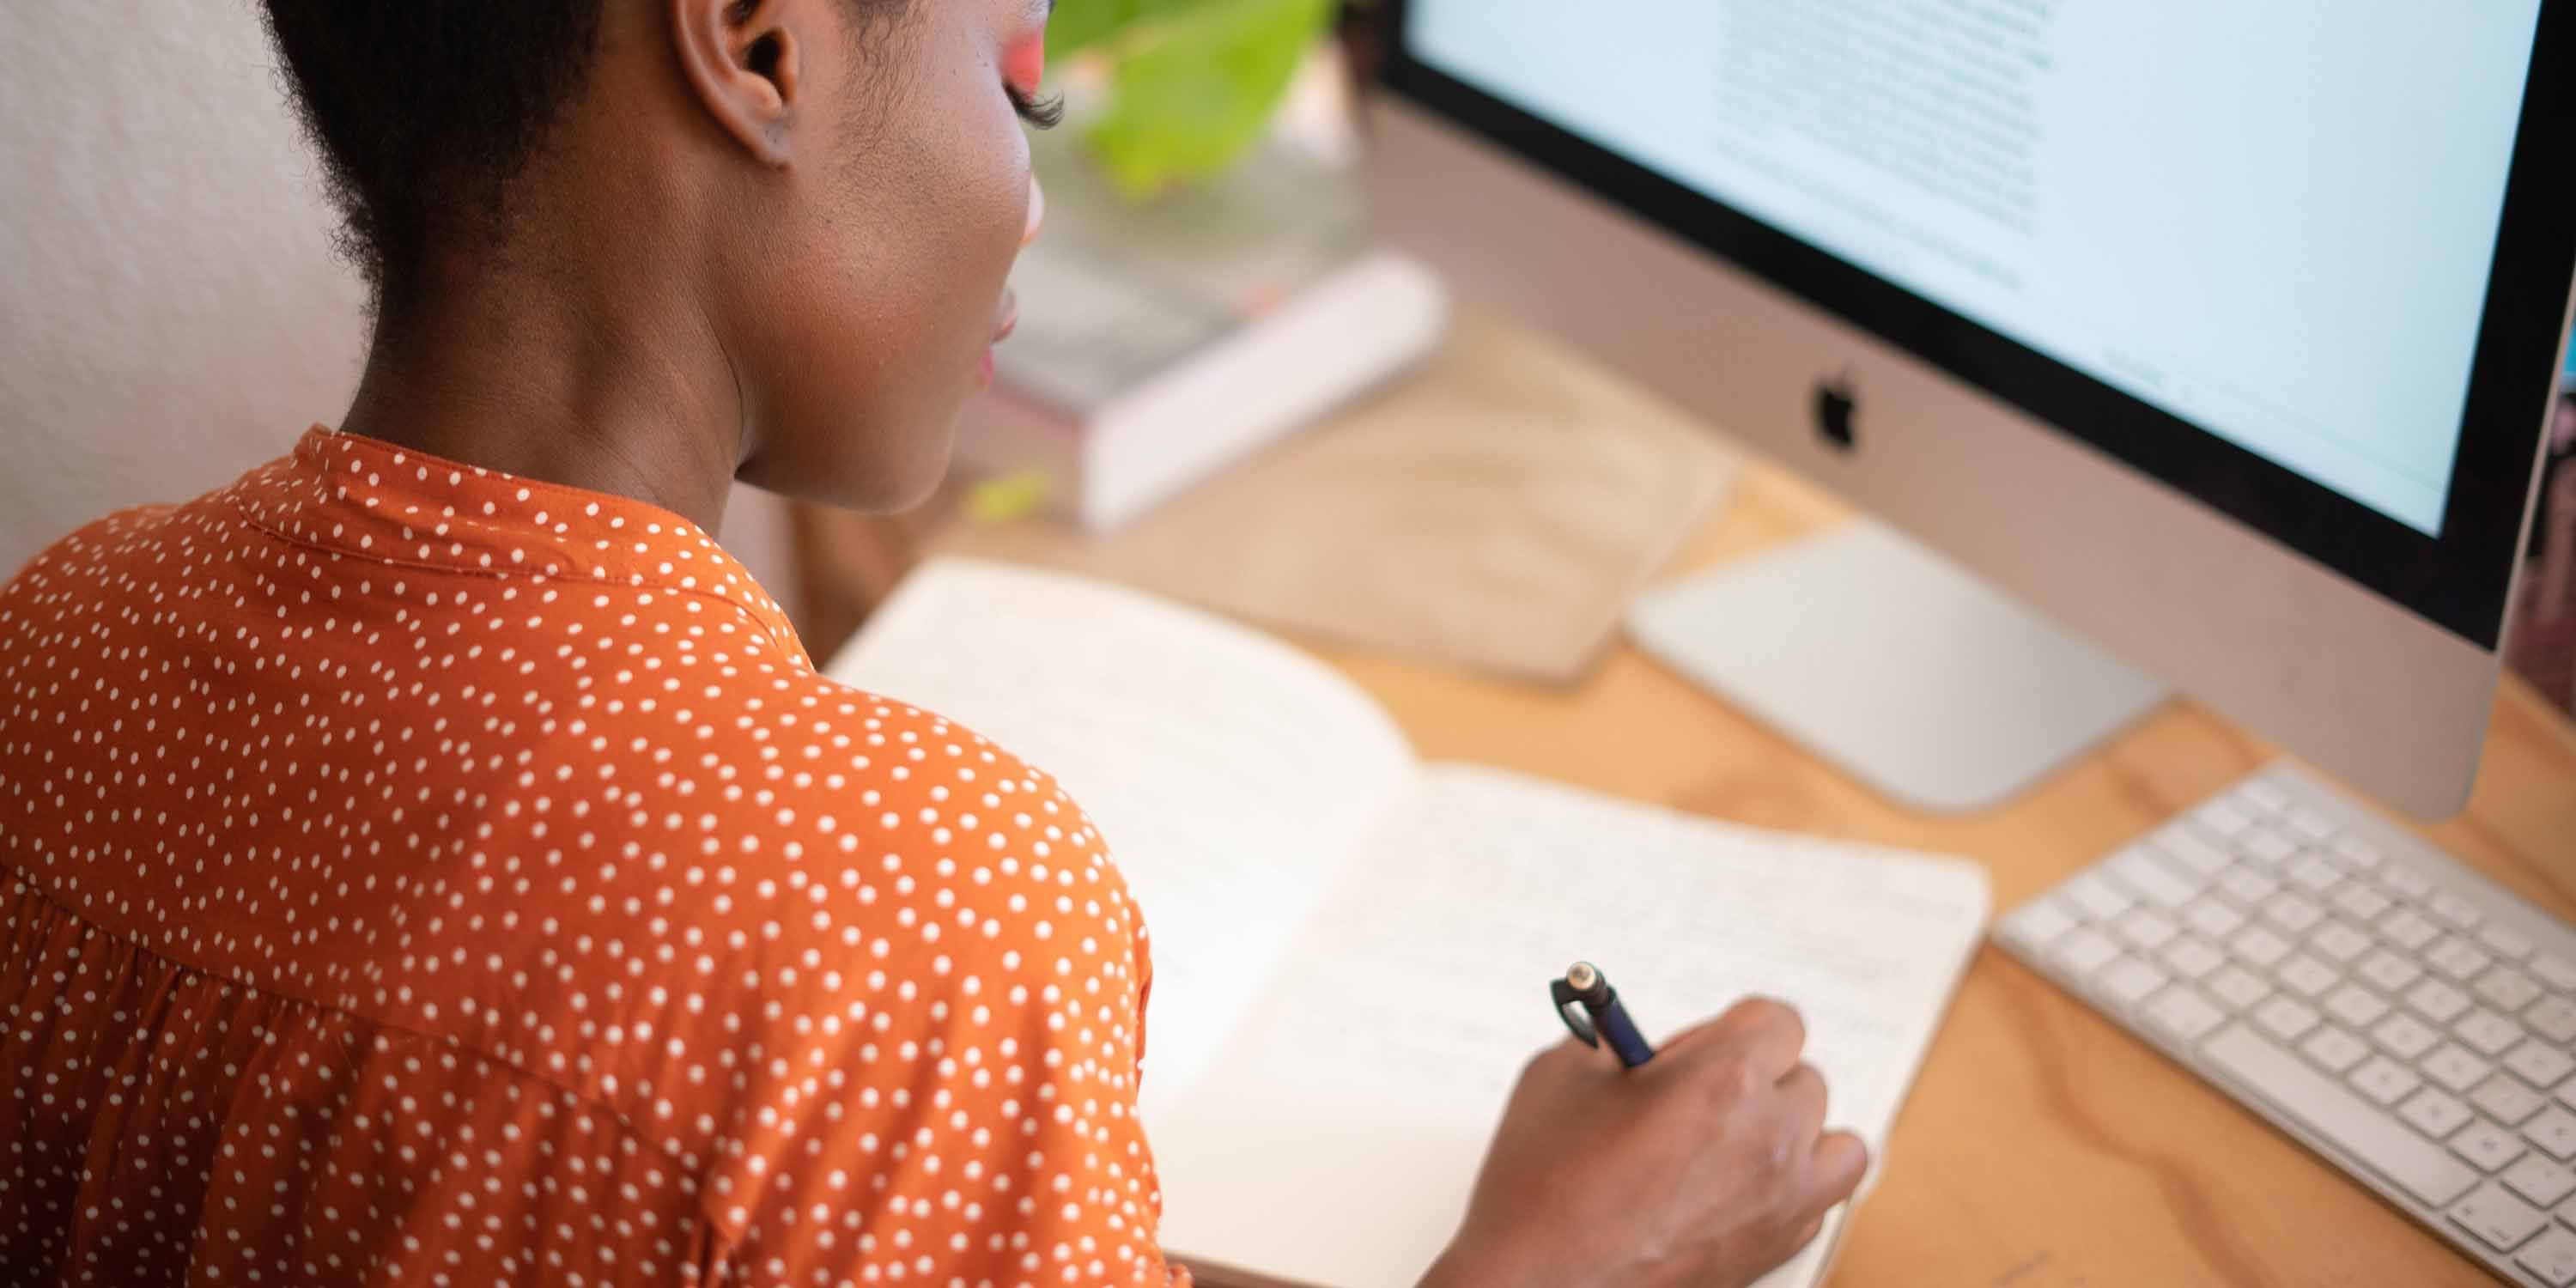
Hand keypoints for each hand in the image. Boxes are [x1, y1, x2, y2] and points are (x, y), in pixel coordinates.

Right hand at [1420, 998, 1865, 1287]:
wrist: (1539, 1287)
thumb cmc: (1542, 1188)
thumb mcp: (1561, 1075)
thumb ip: (1615, 1042)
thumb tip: (1641, 1043)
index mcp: (1725, 1079)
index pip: (1779, 1021)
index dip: (1734, 1028)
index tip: (1698, 1047)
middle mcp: (1770, 1138)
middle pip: (1805, 1079)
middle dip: (1755, 1079)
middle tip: (1692, 1098)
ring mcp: (1782, 1201)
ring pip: (1836, 1144)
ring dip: (1796, 1134)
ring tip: (1738, 1142)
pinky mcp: (1777, 1251)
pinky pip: (1819, 1201)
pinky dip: (1791, 1188)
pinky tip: (1734, 1189)